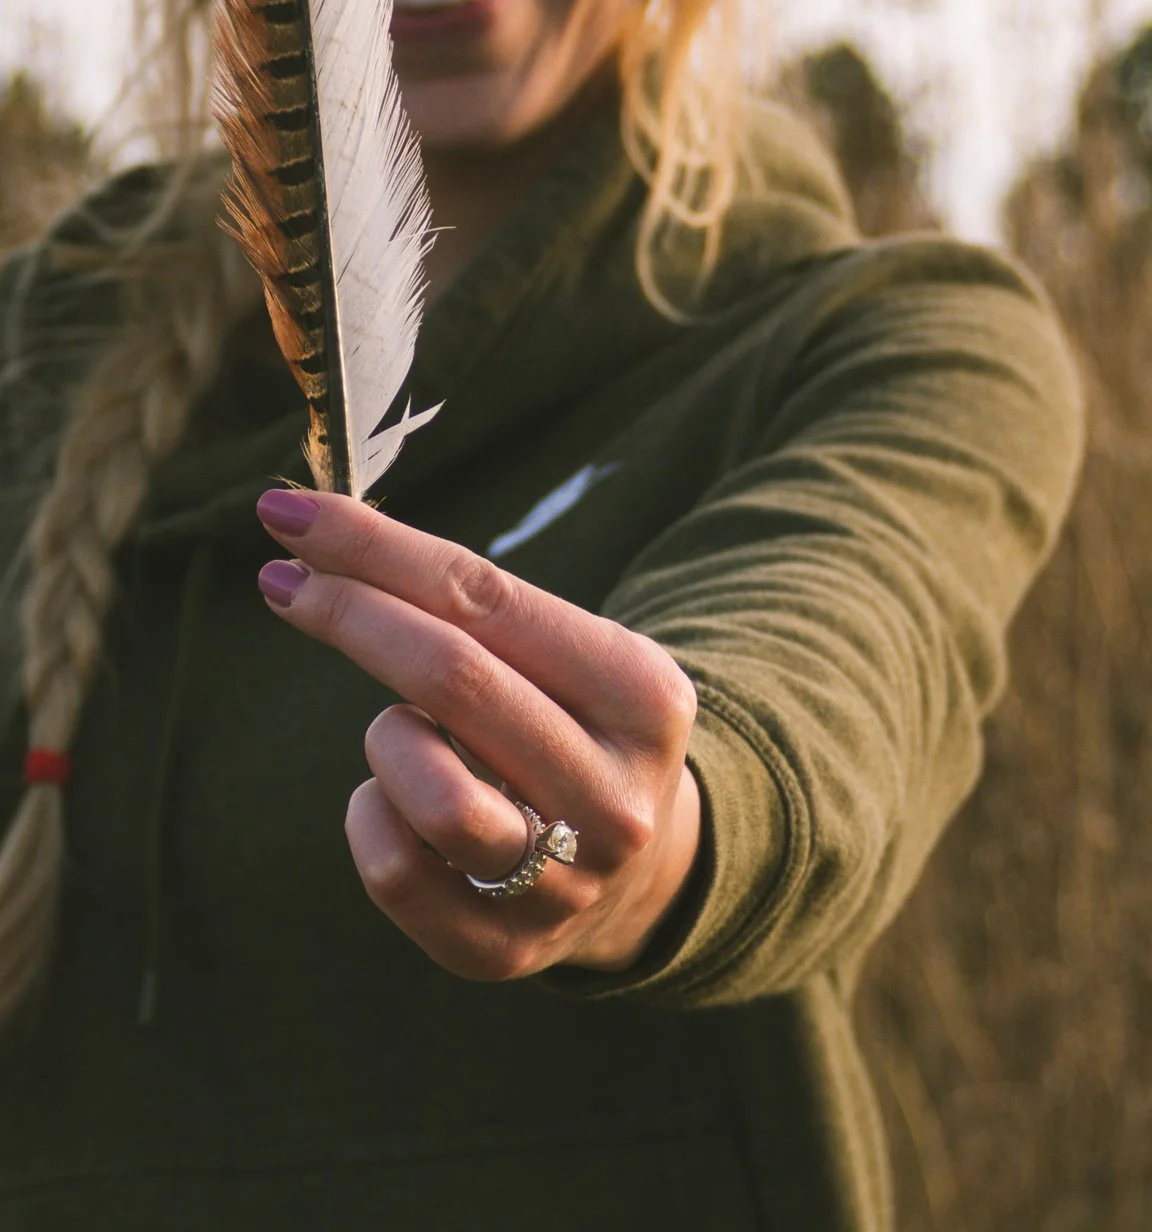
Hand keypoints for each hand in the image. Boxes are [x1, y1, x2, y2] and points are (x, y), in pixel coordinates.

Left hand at [256, 488, 701, 980]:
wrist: (638, 867)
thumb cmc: (567, 721)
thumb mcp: (559, 651)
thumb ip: (463, 600)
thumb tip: (315, 532)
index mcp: (643, 696)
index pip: (485, 600)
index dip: (375, 551)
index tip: (288, 515)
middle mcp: (617, 796)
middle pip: (452, 681)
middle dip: (351, 616)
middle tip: (281, 582)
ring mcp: (567, 886)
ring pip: (429, 796)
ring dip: (387, 741)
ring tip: (406, 734)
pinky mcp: (504, 951)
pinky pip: (393, 871)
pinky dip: (370, 815)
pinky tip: (395, 803)